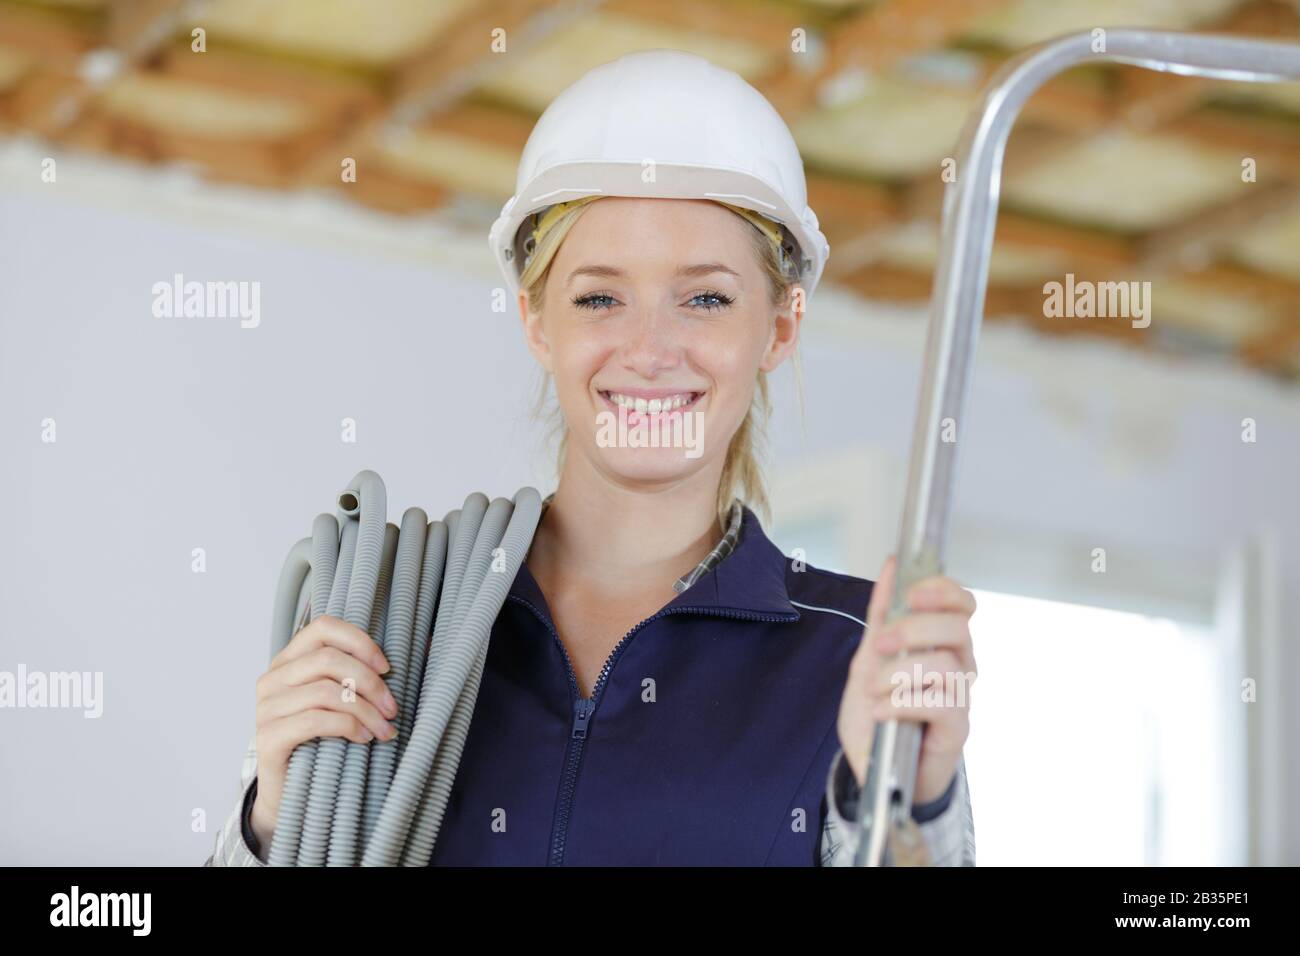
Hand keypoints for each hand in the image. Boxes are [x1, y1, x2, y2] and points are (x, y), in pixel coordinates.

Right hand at [249, 615, 398, 848]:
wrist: (293, 794)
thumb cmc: (324, 742)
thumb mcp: (344, 703)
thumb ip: (368, 674)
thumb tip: (430, 646)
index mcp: (289, 661)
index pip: (323, 628)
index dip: (360, 642)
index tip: (388, 668)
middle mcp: (273, 679)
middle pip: (327, 659)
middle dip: (370, 683)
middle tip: (392, 708)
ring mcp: (266, 708)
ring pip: (325, 691)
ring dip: (365, 710)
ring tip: (384, 729)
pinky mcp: (268, 737)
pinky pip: (315, 720)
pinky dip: (348, 726)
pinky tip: (364, 738)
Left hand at [836, 554, 977, 805]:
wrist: (872, 766)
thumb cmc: (877, 711)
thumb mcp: (869, 657)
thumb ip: (881, 614)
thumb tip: (893, 565)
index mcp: (942, 642)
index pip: (963, 604)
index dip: (944, 590)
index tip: (912, 593)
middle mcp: (959, 665)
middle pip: (958, 628)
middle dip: (914, 628)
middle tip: (879, 644)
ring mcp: (960, 698)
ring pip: (947, 665)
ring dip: (900, 672)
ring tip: (873, 689)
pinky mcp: (956, 730)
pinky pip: (942, 704)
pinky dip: (903, 703)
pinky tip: (881, 711)